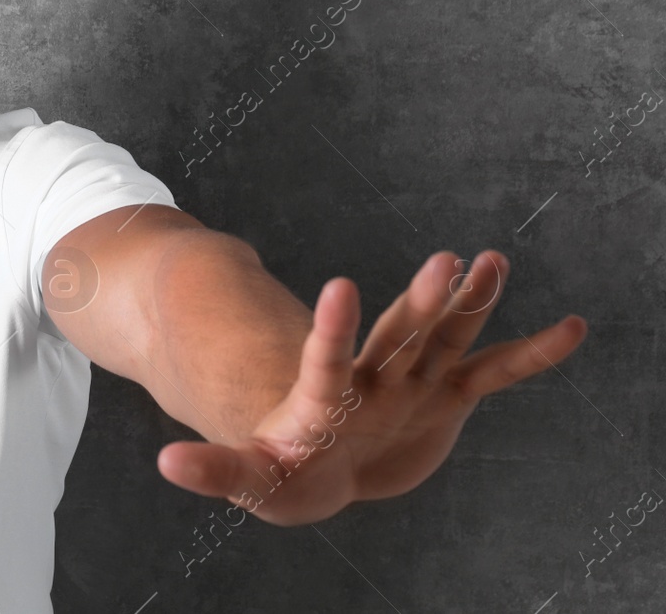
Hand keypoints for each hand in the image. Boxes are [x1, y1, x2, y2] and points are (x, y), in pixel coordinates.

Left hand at [154, 250, 586, 524]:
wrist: (317, 466)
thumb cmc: (281, 470)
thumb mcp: (246, 474)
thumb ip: (214, 468)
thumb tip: (165, 461)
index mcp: (326, 398)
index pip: (328, 359)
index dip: (333, 329)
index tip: (340, 286)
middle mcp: (372, 381)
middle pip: (396, 338)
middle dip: (418, 304)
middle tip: (444, 260)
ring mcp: (409, 384)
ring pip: (443, 337)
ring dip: (467, 304)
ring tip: (490, 260)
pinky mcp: (441, 399)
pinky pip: (492, 374)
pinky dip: (529, 356)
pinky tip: (568, 329)